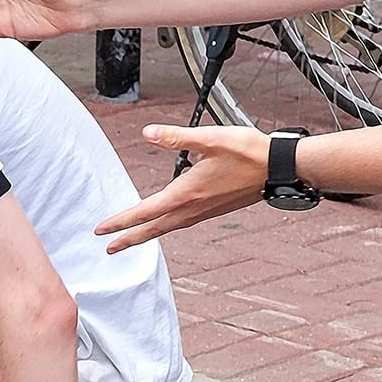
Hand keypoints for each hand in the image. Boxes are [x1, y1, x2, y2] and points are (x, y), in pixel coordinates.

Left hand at [96, 123, 267, 252]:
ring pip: (168, 228)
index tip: (101, 230)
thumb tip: (147, 133)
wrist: (280, 167)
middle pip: (153, 228)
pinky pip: (182, 224)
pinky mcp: (213, 210)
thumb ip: (176, 136)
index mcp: (186, 193)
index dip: (120, 221)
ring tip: (131, 240)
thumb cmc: (249, 151)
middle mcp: (192, 208)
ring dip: (147, 235)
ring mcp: (204, 212)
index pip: (144, 211)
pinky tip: (165, 223)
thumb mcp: (210, 139)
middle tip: (109, 248)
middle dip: (129, 239)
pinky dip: (166, 227)